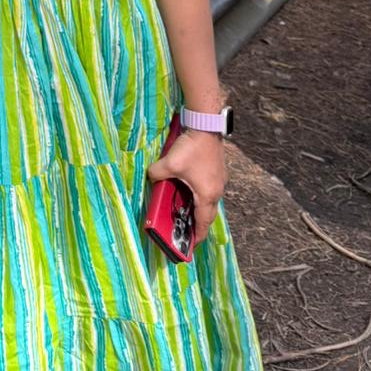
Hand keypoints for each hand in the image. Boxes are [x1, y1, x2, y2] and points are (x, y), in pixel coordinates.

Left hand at [146, 129, 224, 247]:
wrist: (206, 125)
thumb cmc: (192, 148)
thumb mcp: (170, 164)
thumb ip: (157, 174)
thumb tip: (151, 177)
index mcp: (207, 195)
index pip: (203, 222)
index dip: (197, 236)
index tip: (191, 245)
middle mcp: (216, 191)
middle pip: (207, 214)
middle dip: (197, 224)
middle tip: (186, 230)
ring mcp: (219, 180)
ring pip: (208, 201)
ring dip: (198, 208)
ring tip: (185, 211)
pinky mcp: (217, 171)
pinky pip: (208, 190)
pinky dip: (200, 195)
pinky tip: (189, 190)